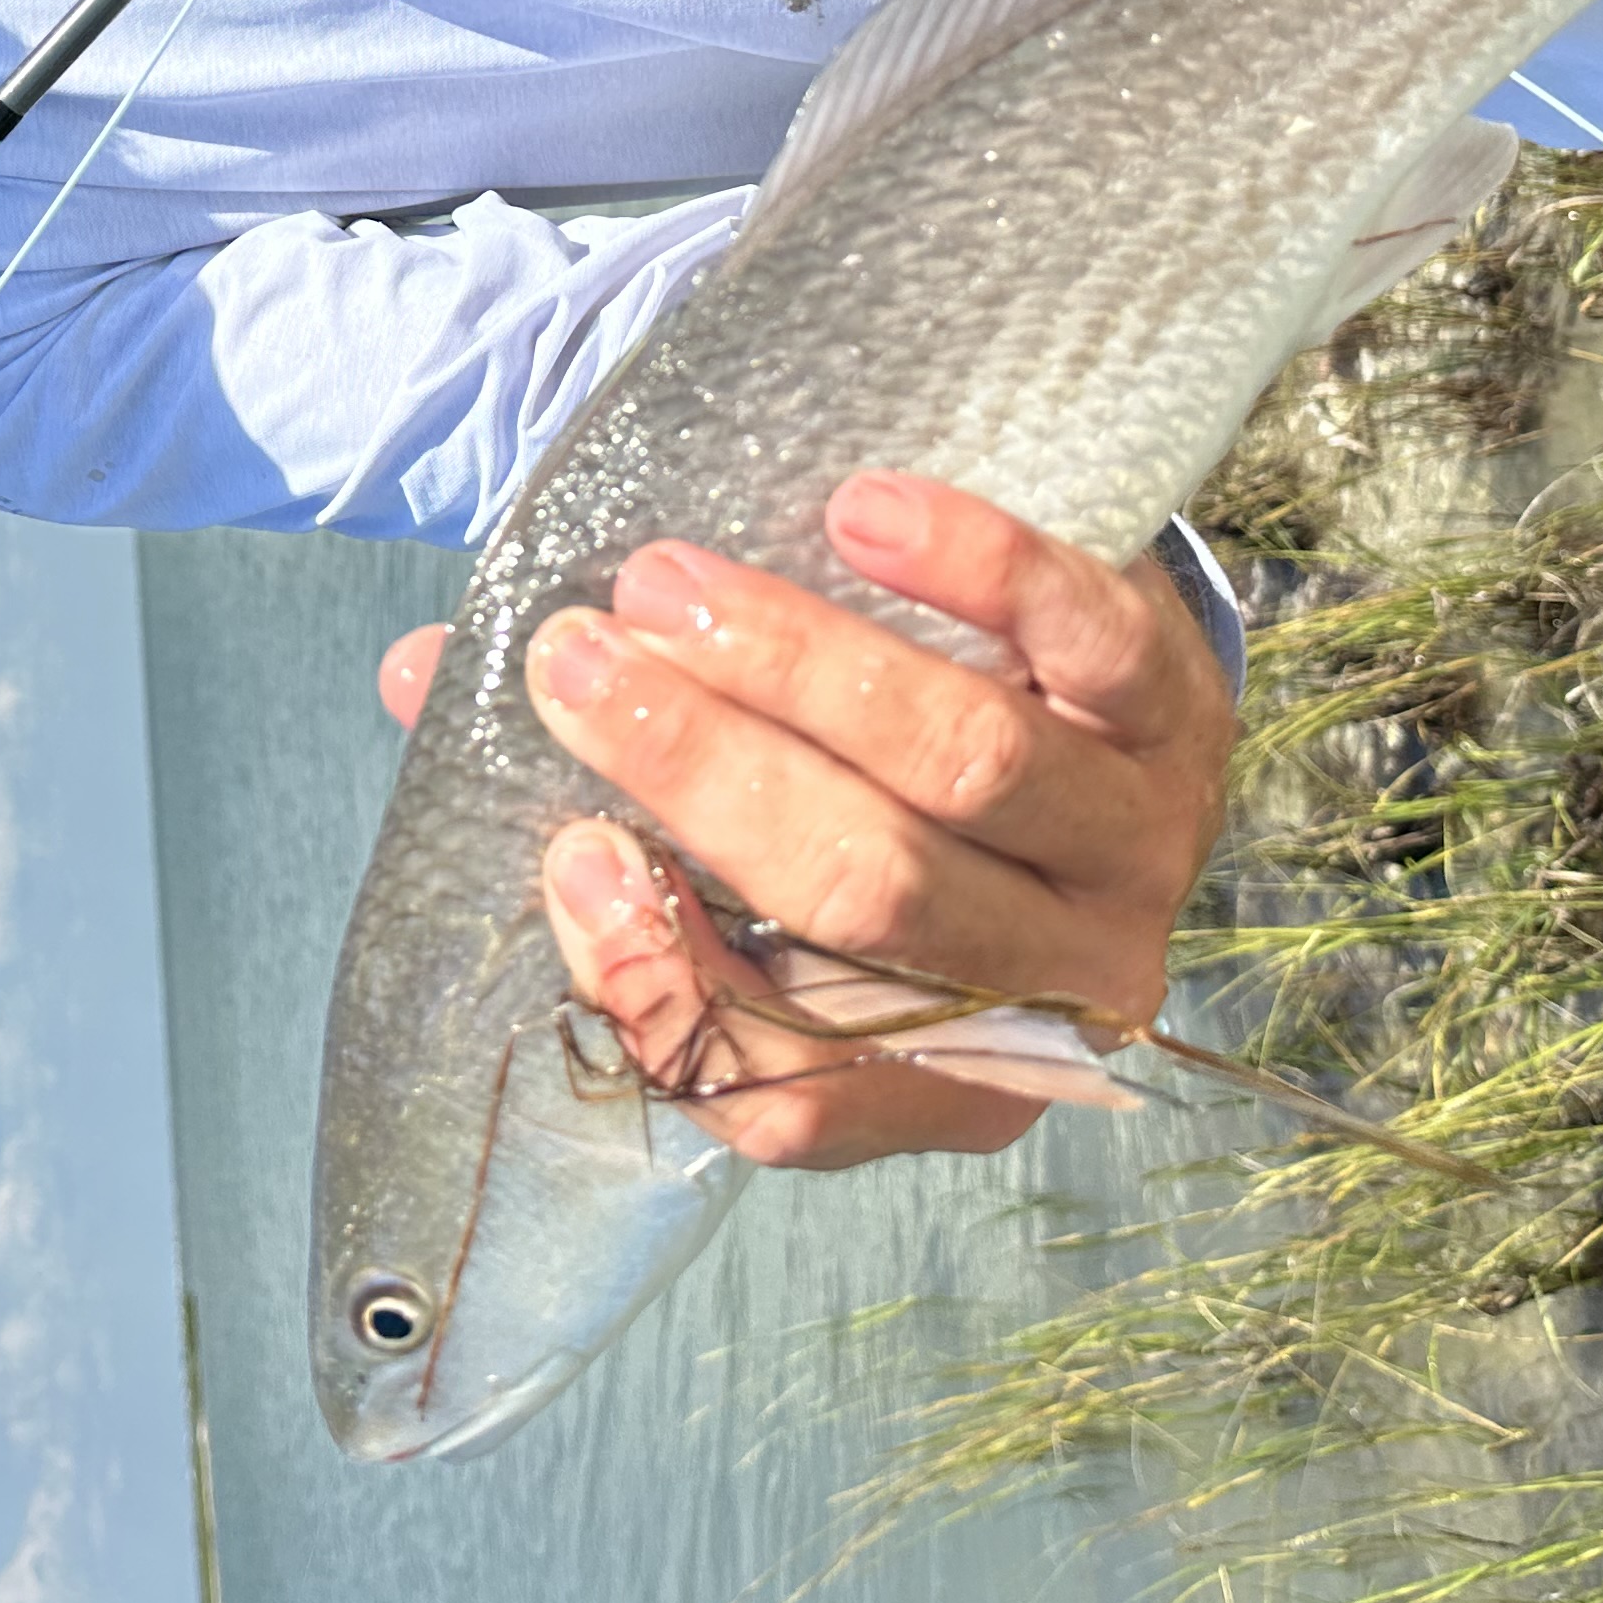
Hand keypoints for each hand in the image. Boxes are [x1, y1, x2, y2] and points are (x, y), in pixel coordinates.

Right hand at [374, 473, 1232, 1168]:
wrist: (1091, 708)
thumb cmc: (888, 796)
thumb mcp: (762, 852)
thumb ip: (597, 800)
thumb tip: (417, 682)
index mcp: (939, 1070)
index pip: (791, 1092)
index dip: (666, 984)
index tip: (567, 855)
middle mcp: (1061, 983)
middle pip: (866, 893)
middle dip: (700, 773)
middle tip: (570, 664)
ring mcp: (1138, 844)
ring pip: (962, 768)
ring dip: (797, 667)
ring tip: (660, 583)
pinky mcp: (1185, 703)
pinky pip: (1083, 638)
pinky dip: (971, 571)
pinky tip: (861, 509)